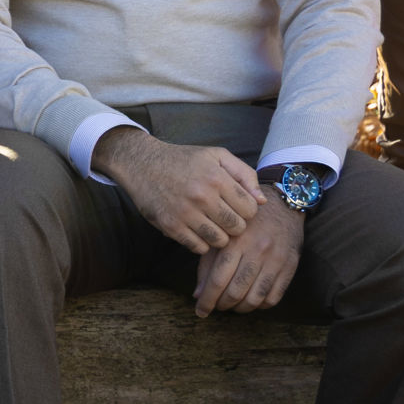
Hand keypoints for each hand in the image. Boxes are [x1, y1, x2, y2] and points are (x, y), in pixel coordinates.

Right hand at [92, 127, 264, 254]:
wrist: (142, 163)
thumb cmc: (183, 159)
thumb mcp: (216, 155)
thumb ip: (244, 174)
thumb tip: (262, 201)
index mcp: (216, 177)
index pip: (250, 210)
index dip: (247, 210)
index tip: (237, 206)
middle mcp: (202, 196)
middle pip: (237, 228)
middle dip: (235, 225)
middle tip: (225, 217)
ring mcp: (185, 213)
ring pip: (220, 241)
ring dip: (219, 236)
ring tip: (212, 224)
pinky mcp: (170, 226)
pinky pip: (198, 248)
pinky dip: (201, 242)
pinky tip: (197, 229)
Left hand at [193, 187, 302, 316]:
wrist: (281, 205)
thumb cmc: (245, 221)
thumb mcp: (222, 235)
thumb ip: (208, 263)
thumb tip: (198, 295)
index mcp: (236, 241)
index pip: (218, 280)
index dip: (207, 300)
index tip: (200, 311)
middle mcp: (257, 251)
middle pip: (236, 292)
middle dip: (222, 305)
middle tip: (216, 307)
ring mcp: (276, 260)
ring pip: (255, 298)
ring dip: (240, 308)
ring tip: (232, 305)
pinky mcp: (290, 266)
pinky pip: (273, 297)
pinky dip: (260, 305)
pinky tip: (251, 301)